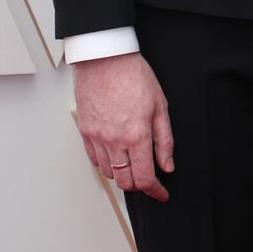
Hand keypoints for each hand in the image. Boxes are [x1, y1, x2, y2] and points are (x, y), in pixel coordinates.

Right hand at [73, 52, 173, 201]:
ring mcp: (97, 138)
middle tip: (149, 178)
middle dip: (140, 185)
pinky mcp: (85, 132)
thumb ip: (165, 139)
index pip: (145, 177)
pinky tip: (116, 154)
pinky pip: (95, 160)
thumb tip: (167, 164)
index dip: (155, 191)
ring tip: (133, 164)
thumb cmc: (133, 75)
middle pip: (125, 181)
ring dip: (123, 175)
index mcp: (136, 135)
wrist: (105, 59)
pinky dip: (107, 164)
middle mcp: (114, 141)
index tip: (161, 193)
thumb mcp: (160, 104)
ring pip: (109, 173)